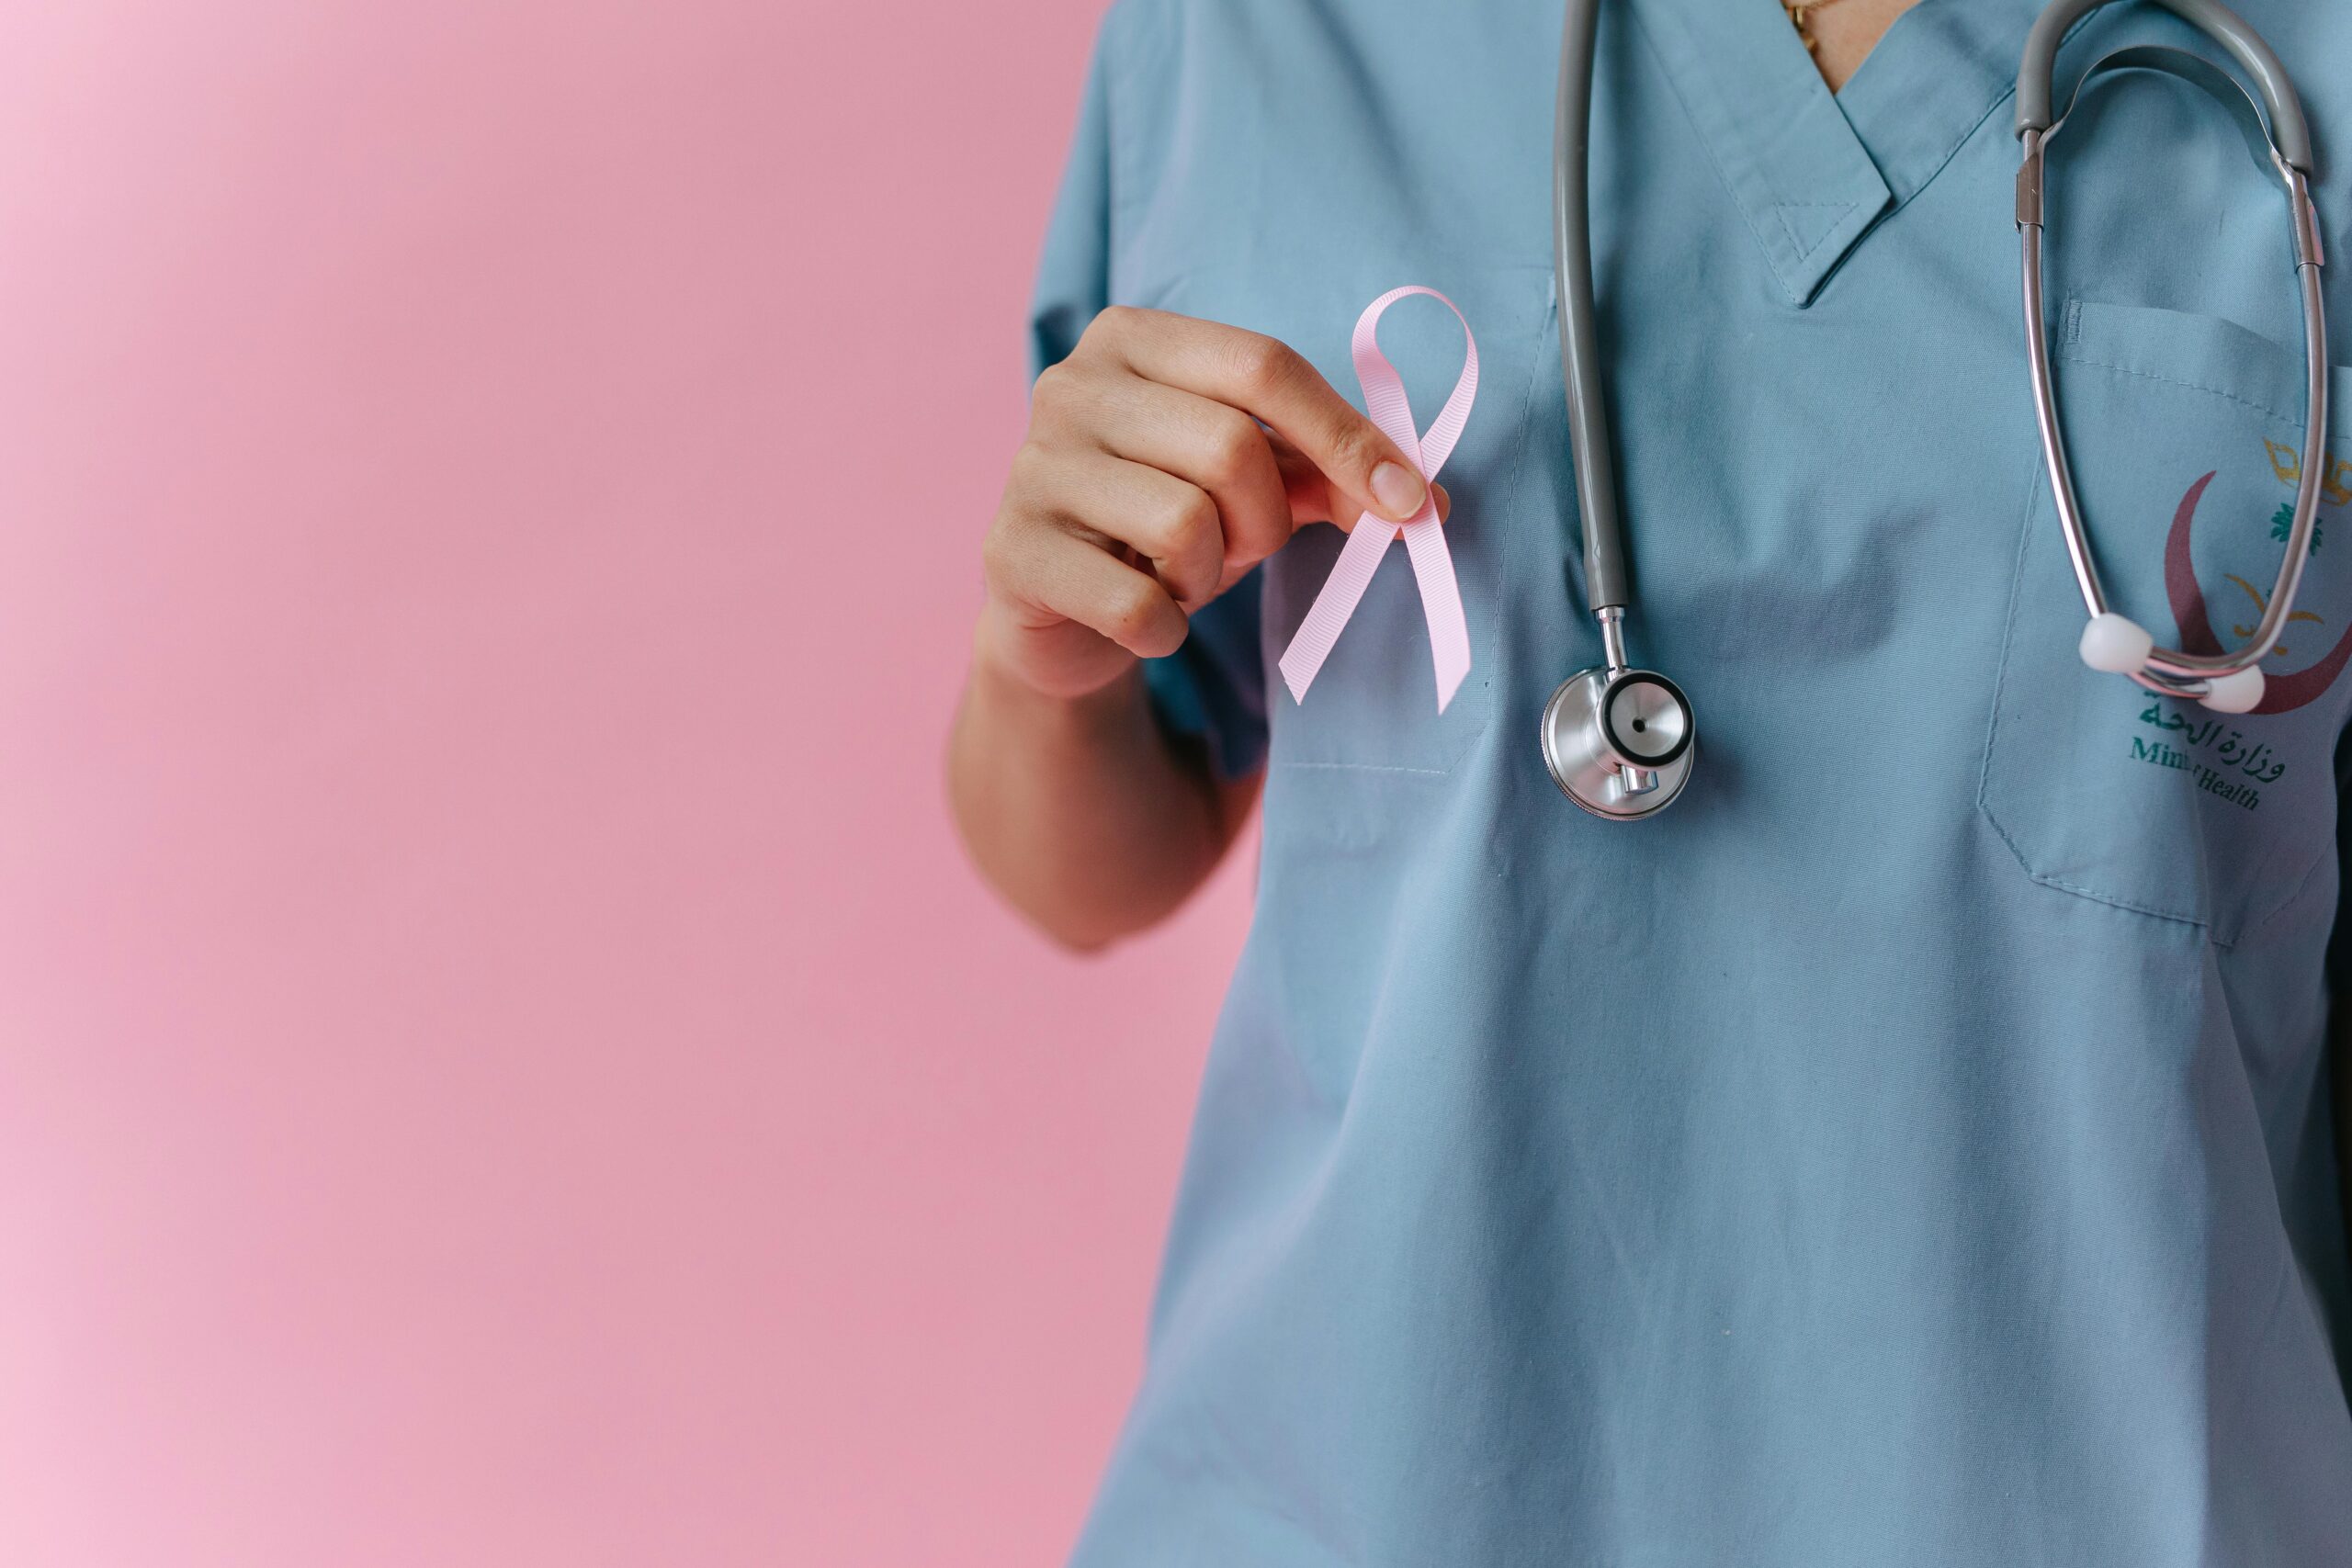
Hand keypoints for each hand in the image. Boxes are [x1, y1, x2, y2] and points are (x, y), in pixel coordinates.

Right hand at [978, 306, 1446, 699]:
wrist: (1055, 612)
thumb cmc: (1161, 524)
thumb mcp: (1251, 487)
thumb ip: (1328, 475)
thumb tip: (1422, 500)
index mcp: (1133, 338)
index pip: (1264, 365)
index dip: (1349, 438)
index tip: (1411, 502)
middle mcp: (1070, 385)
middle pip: (1231, 448)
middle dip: (1265, 521)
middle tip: (1239, 550)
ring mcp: (1030, 466)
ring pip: (1183, 524)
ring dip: (1210, 576)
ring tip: (1180, 578)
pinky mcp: (1010, 551)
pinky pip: (1135, 603)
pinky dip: (1165, 629)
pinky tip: (1146, 620)